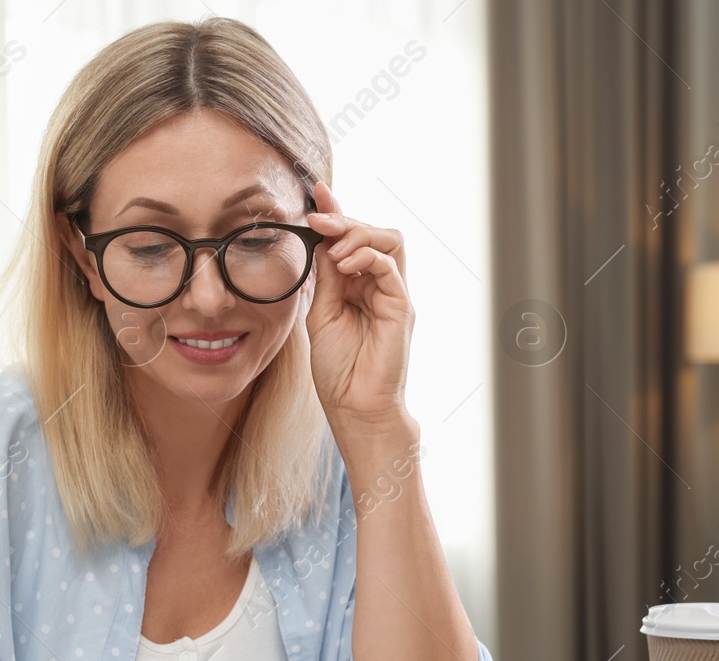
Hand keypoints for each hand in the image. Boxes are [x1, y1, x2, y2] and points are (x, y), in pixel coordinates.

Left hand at [305, 181, 415, 434]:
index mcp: (359, 286)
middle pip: (375, 232)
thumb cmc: (339, 369)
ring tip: (333, 247)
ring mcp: (394, 295)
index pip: (353, 240)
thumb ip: (324, 280)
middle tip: (316, 218)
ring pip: (389, 240)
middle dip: (344, 219)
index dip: (337, 214)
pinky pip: (391, 267)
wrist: (354, 407)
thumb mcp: (321, 315)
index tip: (316, 194)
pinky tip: (344, 265)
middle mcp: (381, 286)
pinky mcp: (402, 307)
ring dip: (358, 234)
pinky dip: (367, 257)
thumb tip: (320, 242)